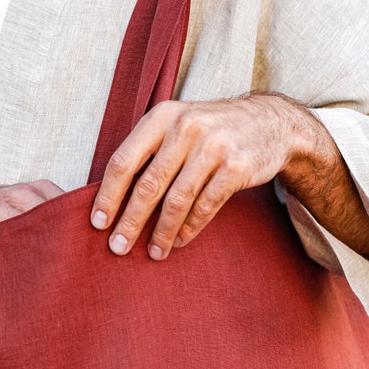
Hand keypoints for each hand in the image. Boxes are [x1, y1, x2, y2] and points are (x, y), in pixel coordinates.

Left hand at [90, 94, 343, 258]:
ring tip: (153, 252)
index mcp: (162, 117)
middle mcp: (186, 127)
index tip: (98, 223)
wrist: (269, 122)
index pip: (124, 161)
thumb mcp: (177, 125)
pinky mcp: (237, 166)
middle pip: (148, 185)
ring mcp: (214, 146)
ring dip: (162, 232)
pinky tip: (179, 241)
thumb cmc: (210, 130)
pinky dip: (190, 228)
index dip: (108, 196)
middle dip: (130, 221)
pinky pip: (205, 206)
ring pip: (177, 200)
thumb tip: (113, 199)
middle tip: (118, 247)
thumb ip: (148, 152)